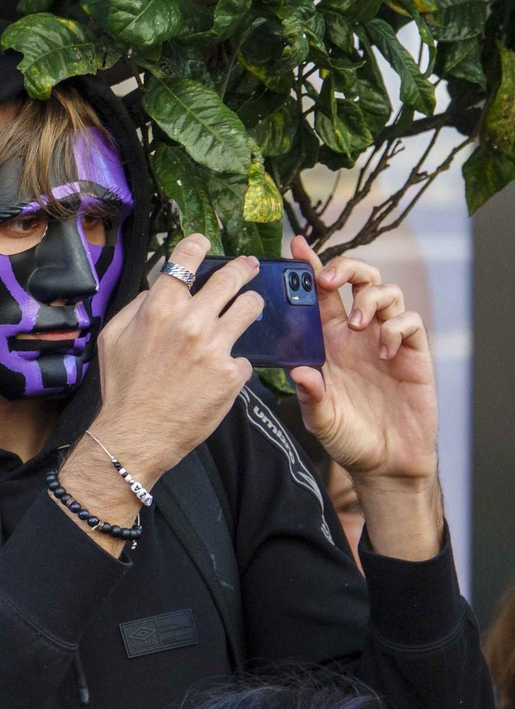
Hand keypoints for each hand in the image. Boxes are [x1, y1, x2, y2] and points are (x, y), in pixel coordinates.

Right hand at [86, 234, 262, 484]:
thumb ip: (136, 307)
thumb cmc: (122, 387)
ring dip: (249, 307)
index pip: (186, 257)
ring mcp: (215, 347)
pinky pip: (244, 356)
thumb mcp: (112, 338)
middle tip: (247, 269)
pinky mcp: (232, 374)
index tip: (204, 245)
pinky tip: (220, 373)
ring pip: (250, 307)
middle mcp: (191, 322)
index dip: (198, 245)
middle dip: (242, 269)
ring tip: (245, 312)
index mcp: (158, 308)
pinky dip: (233, 362)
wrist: (136, 435)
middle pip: (231, 277)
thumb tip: (157, 289)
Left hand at [289, 236, 442, 558]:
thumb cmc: (348, 436)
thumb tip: (298, 370)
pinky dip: (394, 327)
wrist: (385, 461)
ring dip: (370, 299)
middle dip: (344, 269)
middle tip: (327, 281)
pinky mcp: (412, 352)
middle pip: (357, 280)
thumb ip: (309, 395)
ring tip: (359, 325)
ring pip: (385, 293)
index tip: (296, 247)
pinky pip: (407, 322)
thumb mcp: (320, 419)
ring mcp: (386, 340)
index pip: (318, 296)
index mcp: (328, 342)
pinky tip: (382, 350)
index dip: (309, 268)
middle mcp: (356, 334)